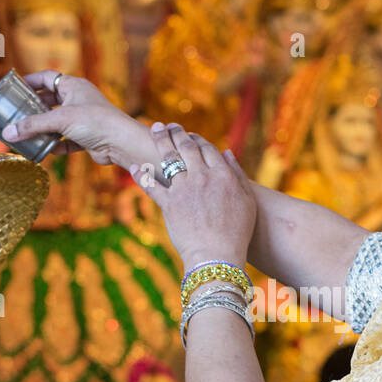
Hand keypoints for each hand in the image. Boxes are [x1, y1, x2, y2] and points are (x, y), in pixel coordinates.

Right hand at [2, 71, 136, 165]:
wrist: (121, 143)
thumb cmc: (95, 122)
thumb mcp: (60, 120)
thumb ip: (33, 125)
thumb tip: (8, 132)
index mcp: (73, 86)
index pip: (46, 77)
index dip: (30, 81)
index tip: (14, 88)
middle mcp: (78, 100)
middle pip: (50, 101)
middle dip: (33, 109)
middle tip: (15, 114)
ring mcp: (83, 119)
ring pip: (57, 123)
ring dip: (43, 129)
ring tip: (25, 134)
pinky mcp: (87, 137)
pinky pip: (66, 140)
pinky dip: (56, 145)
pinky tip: (45, 150)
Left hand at [127, 124, 255, 271]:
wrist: (217, 256)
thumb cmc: (237, 233)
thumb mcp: (247, 202)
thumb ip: (238, 174)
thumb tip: (227, 153)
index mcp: (223, 175)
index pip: (208, 148)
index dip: (198, 139)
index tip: (190, 135)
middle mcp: (202, 177)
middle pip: (187, 147)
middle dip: (177, 132)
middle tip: (169, 125)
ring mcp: (184, 190)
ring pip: (168, 158)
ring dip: (160, 140)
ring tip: (154, 129)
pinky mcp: (168, 204)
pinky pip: (151, 186)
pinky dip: (141, 175)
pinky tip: (134, 166)